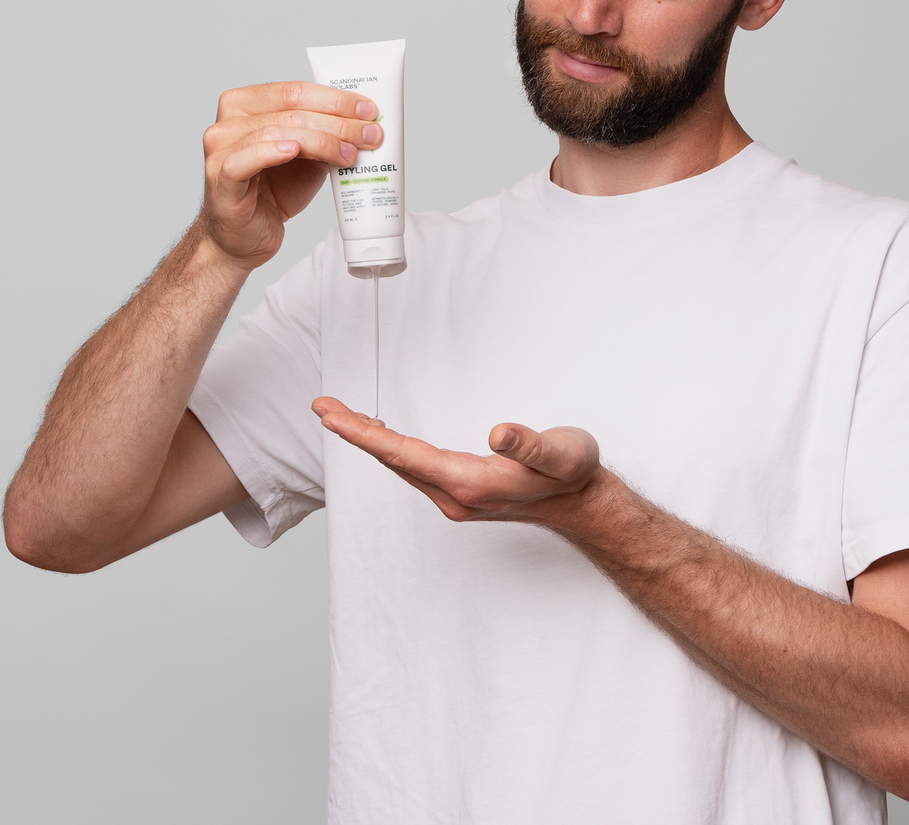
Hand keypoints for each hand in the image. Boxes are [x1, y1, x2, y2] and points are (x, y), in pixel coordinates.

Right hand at [199, 82, 383, 268]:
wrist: (249, 235)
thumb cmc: (275, 191)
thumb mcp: (308, 157)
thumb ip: (325, 135)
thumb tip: (365, 124)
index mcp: (247, 104)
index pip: (294, 91)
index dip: (335, 99)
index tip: (368, 110)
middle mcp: (229, 121)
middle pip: (290, 110)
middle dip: (337, 121)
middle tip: (370, 133)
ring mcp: (220, 148)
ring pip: (275, 131)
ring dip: (320, 140)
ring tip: (350, 153)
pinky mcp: (220, 178)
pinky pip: (245, 159)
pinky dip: (271, 151)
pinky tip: (294, 150)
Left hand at [312, 398, 602, 523]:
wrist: (585, 503)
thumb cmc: (574, 474)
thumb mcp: (562, 452)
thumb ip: (530, 444)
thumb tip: (497, 434)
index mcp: (471, 483)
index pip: (404, 454)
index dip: (365, 434)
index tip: (332, 416)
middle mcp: (455, 496)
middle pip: (394, 461)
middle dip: (355, 433)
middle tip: (323, 405)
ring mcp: (456, 499)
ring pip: (402, 466)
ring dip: (371, 441)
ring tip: (342, 416)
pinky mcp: (461, 494)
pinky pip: (415, 469)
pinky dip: (392, 449)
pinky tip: (386, 436)